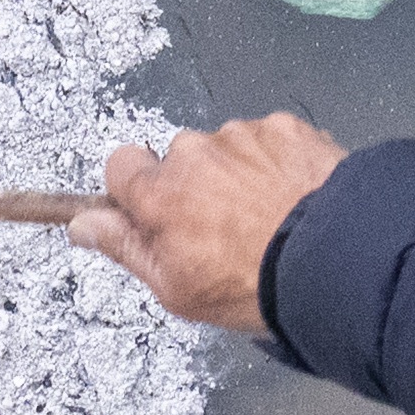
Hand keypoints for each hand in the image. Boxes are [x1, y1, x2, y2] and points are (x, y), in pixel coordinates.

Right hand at [75, 112, 346, 333]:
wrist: (331, 260)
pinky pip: (270, 140)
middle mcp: (195, 153)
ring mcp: (243, 136)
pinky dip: (278, 163)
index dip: (136, 188)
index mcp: (159, 193)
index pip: (120, 164)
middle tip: (227, 227)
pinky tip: (295, 197)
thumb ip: (124, 247)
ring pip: (228, 148)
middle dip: (196, 184)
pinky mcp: (287, 128)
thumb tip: (82, 224)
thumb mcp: (174, 286)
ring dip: (240, 173)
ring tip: (270, 216)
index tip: (156, 212)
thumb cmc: (251, 284)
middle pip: (180, 158)